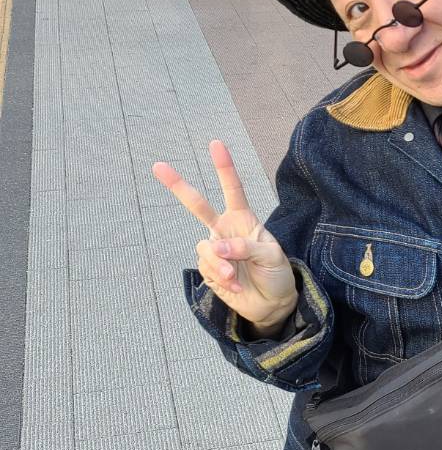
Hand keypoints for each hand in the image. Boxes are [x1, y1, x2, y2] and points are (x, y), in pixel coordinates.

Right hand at [153, 141, 297, 335]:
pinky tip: (235, 285)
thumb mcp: (271, 256)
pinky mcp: (208, 270)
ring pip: (205, 248)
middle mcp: (225, 230)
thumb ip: (245, 246)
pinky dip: (221, 278)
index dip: (224, 167)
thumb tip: (216, 246)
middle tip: (157, 166)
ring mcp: (215, 250)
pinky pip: (207, 268)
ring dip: (220, 264)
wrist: (271, 304)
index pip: (233, 189)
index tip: (215, 144)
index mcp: (243, 220)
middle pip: (198, 205)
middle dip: (178, 186)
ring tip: (235, 277)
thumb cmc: (276, 274)